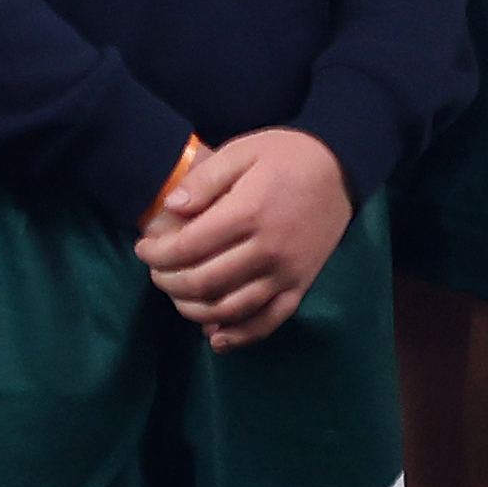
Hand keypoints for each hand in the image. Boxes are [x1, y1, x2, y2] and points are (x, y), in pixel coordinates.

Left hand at [134, 125, 349, 348]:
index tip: (144, 247)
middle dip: (168, 281)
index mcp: (249, 212)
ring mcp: (285, 273)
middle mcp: (266, 250)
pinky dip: (239, 336)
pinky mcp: (300, 286)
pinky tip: (215, 337)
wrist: (344, 168)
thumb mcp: (243, 149)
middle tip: (156, 270)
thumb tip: (171, 208)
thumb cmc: (288, 155)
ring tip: (177, 295)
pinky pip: (267, 322)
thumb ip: (206, 178)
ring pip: (229, 309)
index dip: (157, 253)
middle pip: (203, 282)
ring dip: (193, 309)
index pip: (188, 247)